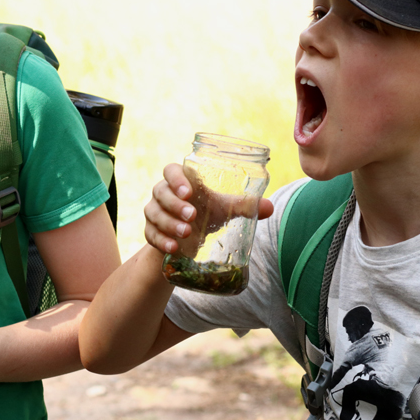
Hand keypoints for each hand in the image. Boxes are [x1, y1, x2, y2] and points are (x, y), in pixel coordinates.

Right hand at [144, 163, 273, 254]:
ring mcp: (154, 212)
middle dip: (175, 204)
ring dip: (169, 224)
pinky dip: (161, 241)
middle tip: (192, 215)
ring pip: (153, 213)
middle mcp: (163, 193)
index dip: (177, 179)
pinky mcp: (150, 231)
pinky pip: (150, 234)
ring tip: (186, 234)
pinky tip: (173, 248)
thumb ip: (242, 206)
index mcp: (180, 181)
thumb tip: (269, 207)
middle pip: (160, 192)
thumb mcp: (223, 209)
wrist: (187, 240)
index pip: (171, 171)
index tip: (189, 192)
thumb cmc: (206, 214)